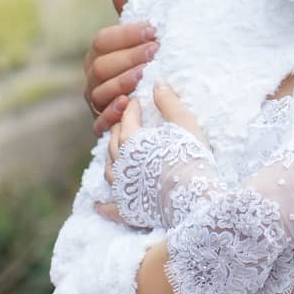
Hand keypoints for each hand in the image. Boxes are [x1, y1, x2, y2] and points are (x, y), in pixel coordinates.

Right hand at [84, 0, 154, 135]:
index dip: (126, 34)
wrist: (150, 107)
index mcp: (98, 54)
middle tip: (155, 52)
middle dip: (129, 57)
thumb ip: (129, 14)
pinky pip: (99, 122)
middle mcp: (92, 77)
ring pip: (101, 91)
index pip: (104, 41)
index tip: (153, 31)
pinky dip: (111, 115)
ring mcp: (95, 102)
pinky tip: (127, 104)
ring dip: (121, 82)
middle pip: (102, 65)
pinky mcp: (101, 124)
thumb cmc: (144, 66)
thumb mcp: (139, 40)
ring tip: (143, 76)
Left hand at [94, 82, 211, 226]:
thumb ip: (168, 102)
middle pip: (114, 142)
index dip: (133, 108)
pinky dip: (103, 206)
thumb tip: (157, 82)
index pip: (128, 118)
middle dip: (119, 129)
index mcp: (132, 141)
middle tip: (126, 122)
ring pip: (109, 169)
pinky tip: (98, 205)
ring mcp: (122, 188)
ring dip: (111, 158)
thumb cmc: (191, 157)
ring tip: (116, 152)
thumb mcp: (184, 124)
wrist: (195, 198)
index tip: (138, 102)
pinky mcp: (128, 210)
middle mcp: (121, 163)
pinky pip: (111, 208)